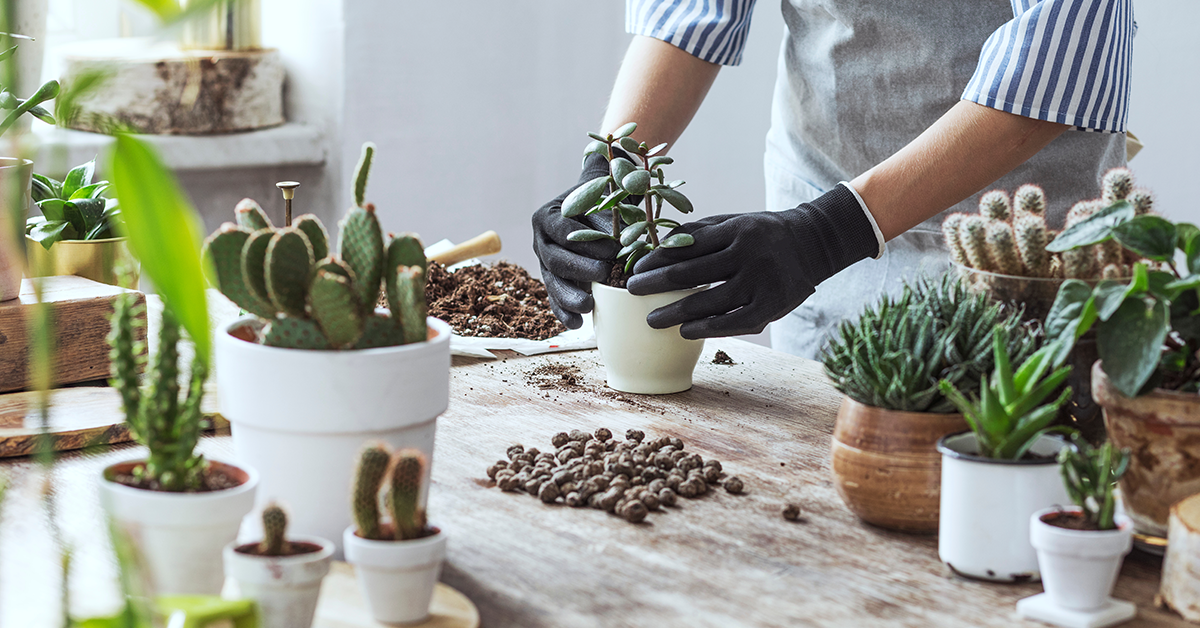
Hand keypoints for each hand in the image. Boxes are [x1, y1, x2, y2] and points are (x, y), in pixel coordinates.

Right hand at [532, 153, 619, 328]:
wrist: (593, 208)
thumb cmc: (602, 205)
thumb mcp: (605, 207)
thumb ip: (611, 226)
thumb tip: (629, 250)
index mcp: (547, 217)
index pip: (563, 230)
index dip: (587, 242)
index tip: (613, 250)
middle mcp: (541, 241)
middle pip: (555, 259)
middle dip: (579, 269)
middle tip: (603, 274)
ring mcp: (544, 263)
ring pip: (552, 282)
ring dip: (569, 296)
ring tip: (587, 306)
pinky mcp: (552, 280)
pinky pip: (554, 298)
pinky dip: (564, 312)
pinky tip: (577, 324)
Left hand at [626, 184, 879, 338]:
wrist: (813, 243)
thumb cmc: (763, 234)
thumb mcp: (734, 222)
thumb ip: (700, 233)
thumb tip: (659, 247)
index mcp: (736, 229)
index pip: (686, 246)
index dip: (657, 259)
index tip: (636, 270)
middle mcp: (749, 254)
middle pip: (691, 274)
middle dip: (656, 285)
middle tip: (632, 293)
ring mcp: (763, 282)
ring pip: (709, 302)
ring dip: (675, 313)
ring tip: (653, 320)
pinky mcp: (773, 306)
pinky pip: (734, 322)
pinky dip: (707, 329)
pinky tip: (686, 332)